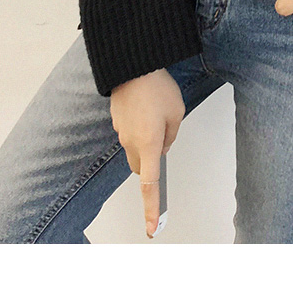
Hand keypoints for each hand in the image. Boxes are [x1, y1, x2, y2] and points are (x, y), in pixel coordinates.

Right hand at [109, 66, 183, 239]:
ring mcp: (121, 131)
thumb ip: (171, 136)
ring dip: (147, 141)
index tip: (152, 228)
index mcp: (148, 144)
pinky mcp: (117, 120)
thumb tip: (162, 147)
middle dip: (152, 162)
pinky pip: (130, 132)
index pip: (149, 186)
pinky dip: (139, 127)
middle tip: (165, 136)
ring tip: (157, 113)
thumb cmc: (156, 86)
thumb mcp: (176, 112)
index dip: (152, 209)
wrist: (132, 63)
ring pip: (136, 149)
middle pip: (142, 167)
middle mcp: (131, 142)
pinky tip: (146, 107)